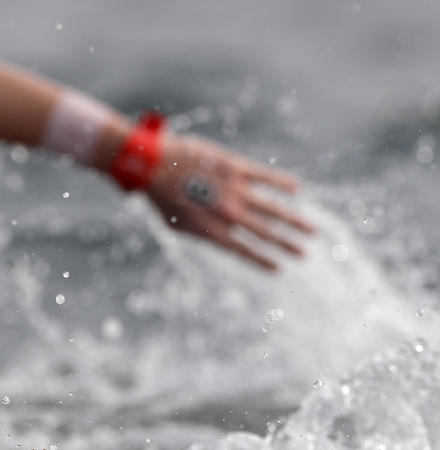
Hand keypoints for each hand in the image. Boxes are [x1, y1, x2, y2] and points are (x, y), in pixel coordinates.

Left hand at [144, 133, 311, 269]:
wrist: (152, 165)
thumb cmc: (161, 198)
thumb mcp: (176, 225)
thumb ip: (200, 234)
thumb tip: (218, 241)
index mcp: (212, 231)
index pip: (244, 251)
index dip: (263, 261)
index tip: (280, 269)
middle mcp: (227, 214)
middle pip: (265, 233)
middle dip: (287, 245)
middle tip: (306, 254)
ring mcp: (233, 190)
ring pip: (272, 209)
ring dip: (295, 221)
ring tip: (313, 231)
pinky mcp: (235, 168)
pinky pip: (265, 176)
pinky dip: (282, 183)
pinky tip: (298, 190)